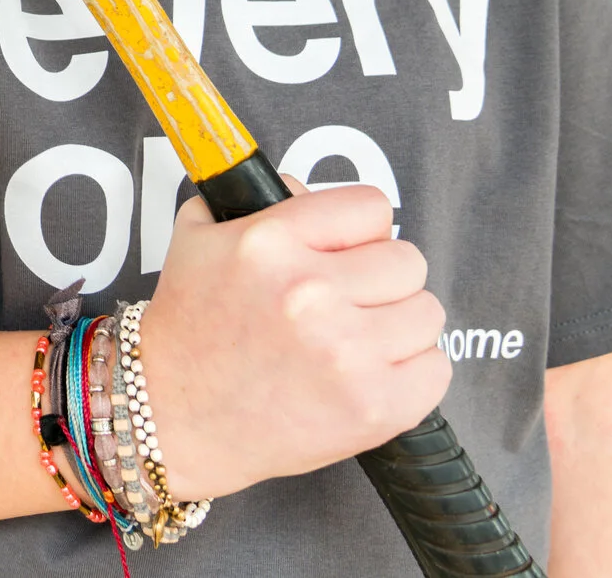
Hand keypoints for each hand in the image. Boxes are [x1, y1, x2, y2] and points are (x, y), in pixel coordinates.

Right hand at [137, 180, 448, 498]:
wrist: (175, 418)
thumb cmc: (191, 330)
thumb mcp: (201, 237)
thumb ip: (261, 200)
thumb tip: (317, 193)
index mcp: (272, 242)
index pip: (372, 207)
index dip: (361, 230)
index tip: (347, 251)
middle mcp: (311, 292)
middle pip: (408, 260)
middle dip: (381, 279)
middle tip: (350, 301)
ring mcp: (346, 353)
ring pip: (427, 312)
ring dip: (398, 325)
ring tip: (358, 340)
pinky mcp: (373, 407)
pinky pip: (436, 369)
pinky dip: (411, 372)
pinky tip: (370, 374)